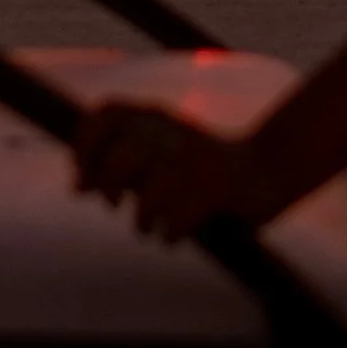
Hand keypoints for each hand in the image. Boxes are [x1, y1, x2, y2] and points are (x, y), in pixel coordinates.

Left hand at [75, 101, 272, 242]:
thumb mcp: (158, 152)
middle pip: (122, 156)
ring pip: (149, 193)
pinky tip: (175, 234)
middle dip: (108, 186)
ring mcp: (196, 159)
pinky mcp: (218, 188)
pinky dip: (170, 234)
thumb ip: (119, 162)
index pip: (106, 113)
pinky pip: (177, 220)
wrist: (267, 167)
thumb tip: (78, 186)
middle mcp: (173, 131)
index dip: (84, 144)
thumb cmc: (199, 166)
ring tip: (149, 226)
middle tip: (113, 204)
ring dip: (142, 218)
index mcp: (156, 115)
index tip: (79, 173)